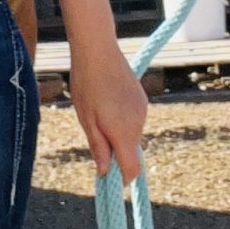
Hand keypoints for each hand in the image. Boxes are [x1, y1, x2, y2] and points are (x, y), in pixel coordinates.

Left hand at [70, 34, 146, 184]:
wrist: (98, 49)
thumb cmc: (86, 84)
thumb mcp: (86, 119)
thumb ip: (99, 147)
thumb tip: (105, 173)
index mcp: (124, 131)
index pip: (132, 168)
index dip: (122, 178)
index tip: (109, 179)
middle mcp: (138, 123)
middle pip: (130, 151)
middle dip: (115, 151)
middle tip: (93, 131)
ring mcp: (143, 110)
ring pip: (132, 135)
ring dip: (117, 133)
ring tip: (97, 111)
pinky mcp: (142, 99)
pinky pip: (134, 120)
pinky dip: (122, 120)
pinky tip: (107, 102)